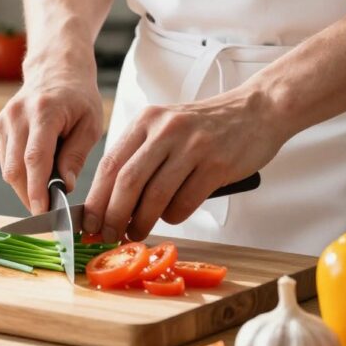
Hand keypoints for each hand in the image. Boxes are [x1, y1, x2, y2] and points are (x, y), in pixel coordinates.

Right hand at [0, 49, 104, 214]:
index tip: (43, 212)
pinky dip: (19, 173)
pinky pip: (4, 162)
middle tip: (50, 211)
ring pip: (7, 169)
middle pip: (15, 168)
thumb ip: (76, 155)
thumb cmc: (78, 98)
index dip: (36, 189)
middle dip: (30, 195)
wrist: (55, 70)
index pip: (34, 157)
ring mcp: (3, 121)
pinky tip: (36, 169)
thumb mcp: (91, 124)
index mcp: (44, 111)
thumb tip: (65, 185)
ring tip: (47, 188)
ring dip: (25, 186)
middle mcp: (17, 115)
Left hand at [82, 86, 290, 241]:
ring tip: (137, 232)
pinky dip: (173, 217)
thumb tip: (110, 203)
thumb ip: (139, 157)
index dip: (95, 198)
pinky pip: (185, 202)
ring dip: (142, 222)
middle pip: (127, 182)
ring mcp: (192, 146)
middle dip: (113, 216)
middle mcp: (165, 130)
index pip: (109, 164)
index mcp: (146, 121)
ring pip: (155, 196)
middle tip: (108, 234)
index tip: (88, 222)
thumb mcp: (165, 128)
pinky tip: (172, 216)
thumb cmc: (204, 127)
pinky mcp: (216, 164)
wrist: (256, 111)